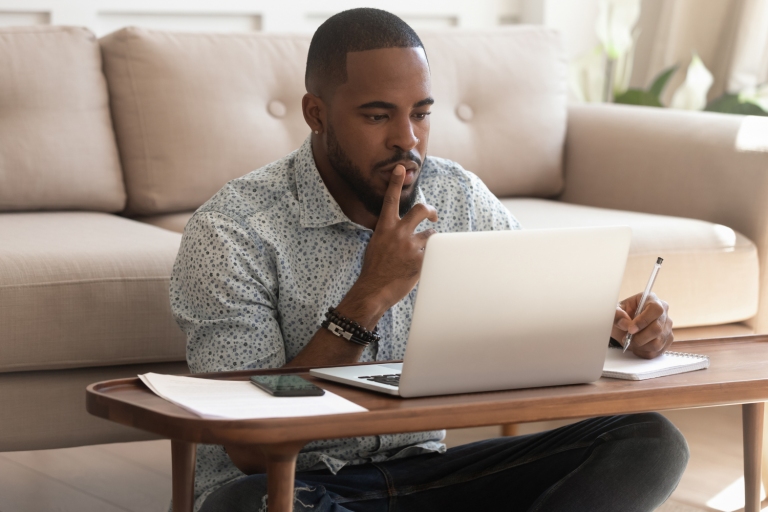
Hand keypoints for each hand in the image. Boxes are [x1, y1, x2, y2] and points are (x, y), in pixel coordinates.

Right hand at [347, 164, 437, 317]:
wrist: (373, 290)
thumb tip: (402, 230)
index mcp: (385, 228)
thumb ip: (389, 234)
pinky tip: (421, 268)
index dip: (395, 182)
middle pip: (421, 210)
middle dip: (430, 210)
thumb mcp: (376, 245)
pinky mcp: (420, 260)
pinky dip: (430, 260)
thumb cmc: (374, 270)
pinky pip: (433, 254)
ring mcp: (410, 246)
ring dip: (430, 244)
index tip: (400, 168)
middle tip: (433, 216)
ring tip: (422, 255)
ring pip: (431, 236)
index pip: (390, 200)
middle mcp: (398, 233)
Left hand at [612, 292, 672, 358]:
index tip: (630, 329)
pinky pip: (657, 351)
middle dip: (639, 337)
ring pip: (658, 343)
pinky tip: (636, 347)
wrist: (624, 325)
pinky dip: (644, 352)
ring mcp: (667, 327)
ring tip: (630, 342)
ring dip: (640, 346)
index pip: (655, 310)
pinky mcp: (667, 340)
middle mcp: (663, 313)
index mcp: (651, 299)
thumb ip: (617, 315)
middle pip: (657, 329)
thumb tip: (625, 324)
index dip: (644, 321)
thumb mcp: (614, 311)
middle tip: (626, 339)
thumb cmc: (621, 315)